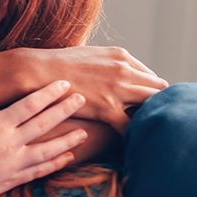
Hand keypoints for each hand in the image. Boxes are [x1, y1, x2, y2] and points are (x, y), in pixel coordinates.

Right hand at [0, 67, 88, 196]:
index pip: (29, 105)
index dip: (48, 93)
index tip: (64, 84)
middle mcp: (10, 144)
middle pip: (44, 123)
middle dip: (65, 110)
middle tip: (83, 99)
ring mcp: (14, 164)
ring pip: (48, 149)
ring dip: (68, 139)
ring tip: (84, 131)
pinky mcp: (13, 179)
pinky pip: (40, 170)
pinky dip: (56, 163)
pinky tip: (68, 157)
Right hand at [27, 46, 166, 132]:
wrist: (36, 72)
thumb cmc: (57, 65)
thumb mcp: (89, 55)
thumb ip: (107, 64)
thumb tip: (114, 75)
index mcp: (121, 57)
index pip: (151, 77)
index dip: (148, 92)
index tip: (142, 105)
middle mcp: (124, 71)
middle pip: (160, 89)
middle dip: (158, 104)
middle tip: (150, 119)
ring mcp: (118, 89)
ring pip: (153, 104)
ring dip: (151, 116)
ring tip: (146, 130)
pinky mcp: (107, 108)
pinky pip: (133, 125)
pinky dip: (135, 133)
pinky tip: (131, 140)